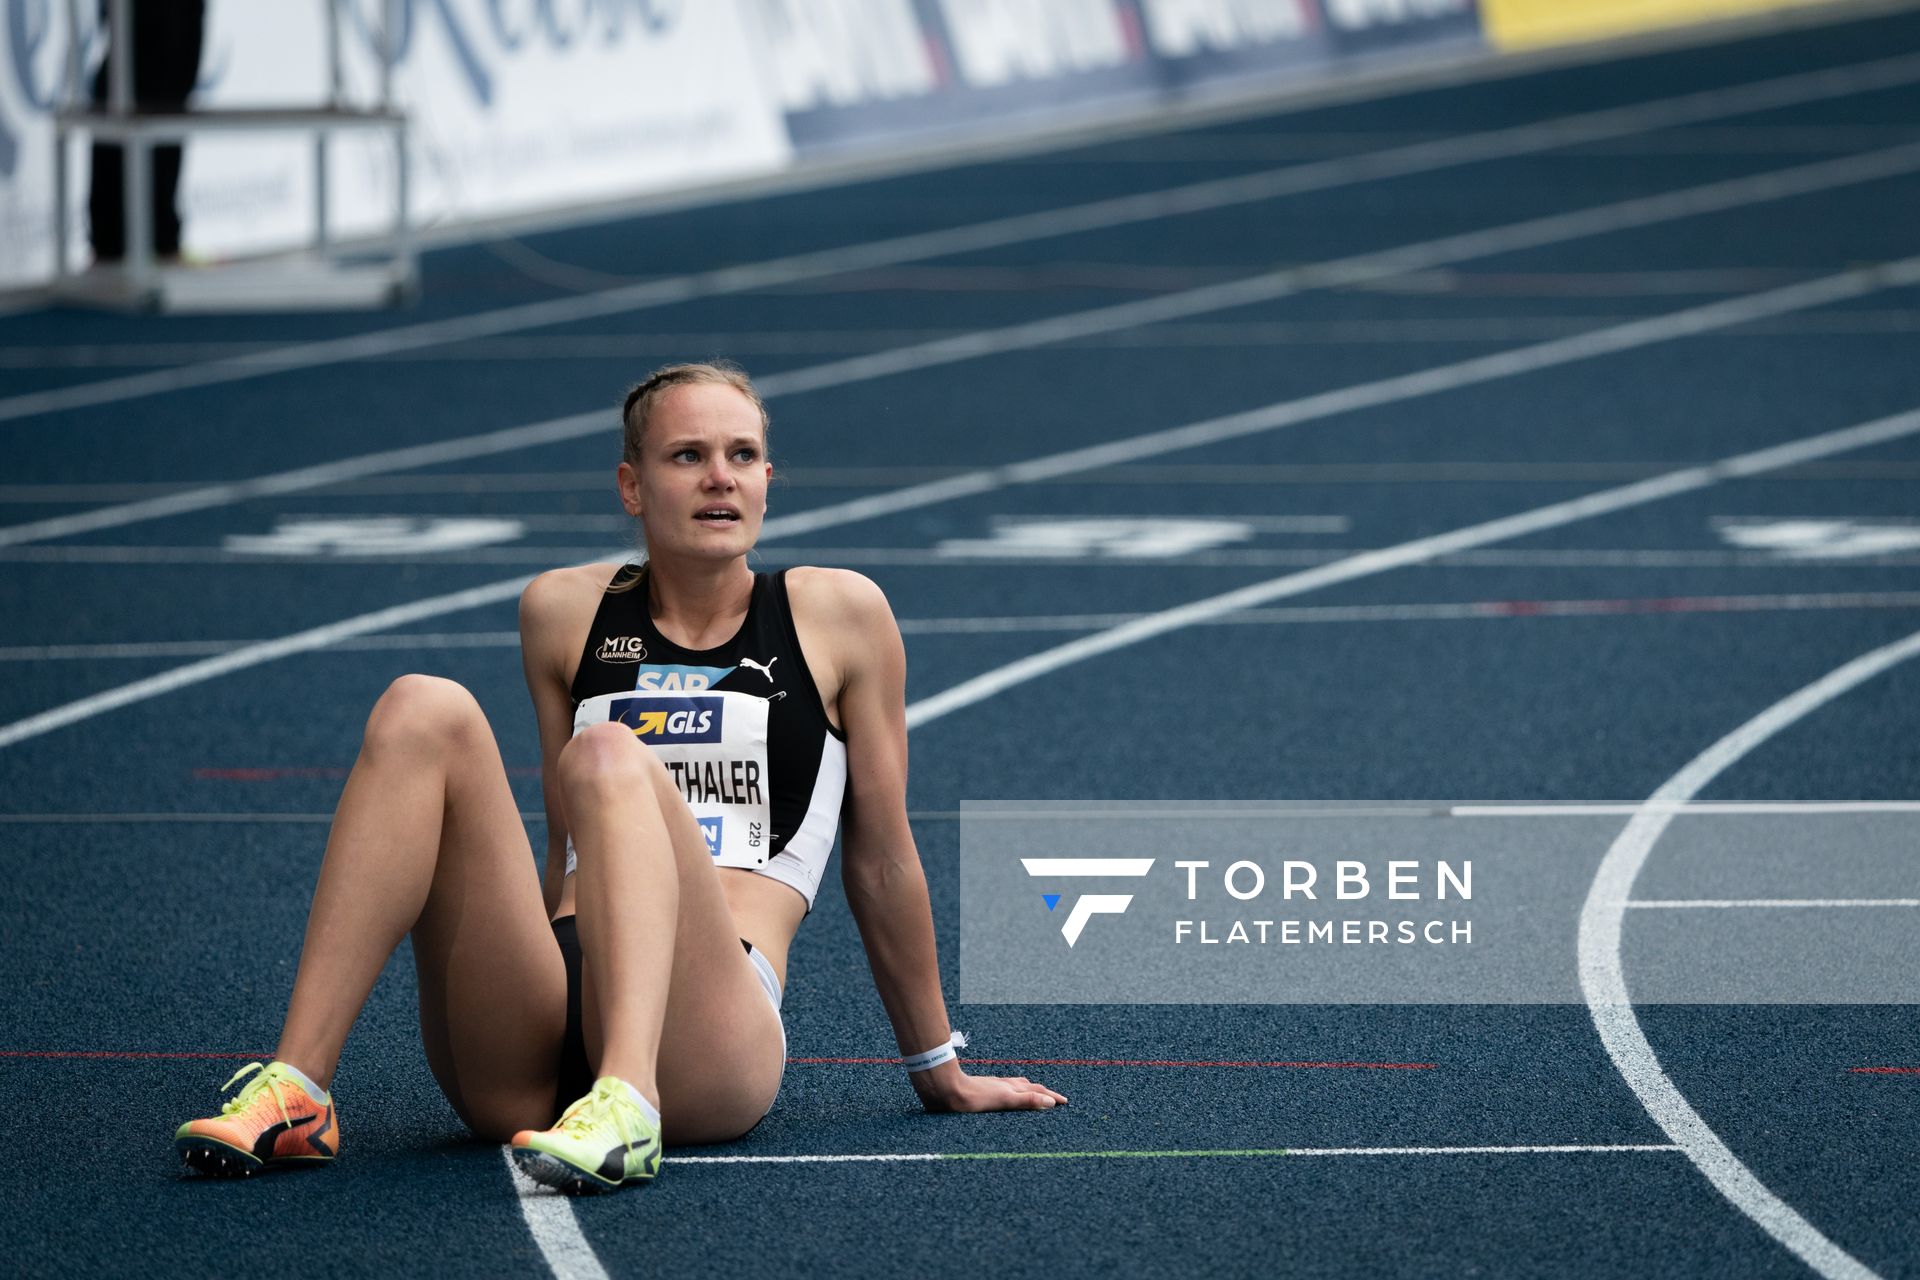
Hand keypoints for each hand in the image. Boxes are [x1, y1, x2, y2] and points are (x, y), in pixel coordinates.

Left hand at [912, 1063, 1067, 1112]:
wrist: (946, 1089)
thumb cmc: (973, 1097)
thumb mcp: (1003, 1100)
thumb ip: (1026, 1101)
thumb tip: (1050, 1102)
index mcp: (1011, 1088)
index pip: (1037, 1092)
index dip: (1052, 1097)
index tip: (1064, 1102)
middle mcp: (1004, 1085)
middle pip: (1029, 1087)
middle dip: (1044, 1093)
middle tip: (1055, 1098)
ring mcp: (993, 1086)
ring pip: (1017, 1087)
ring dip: (1029, 1091)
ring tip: (1035, 1094)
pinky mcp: (983, 1090)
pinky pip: (1005, 1090)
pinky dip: (1014, 1092)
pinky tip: (1005, 1094)